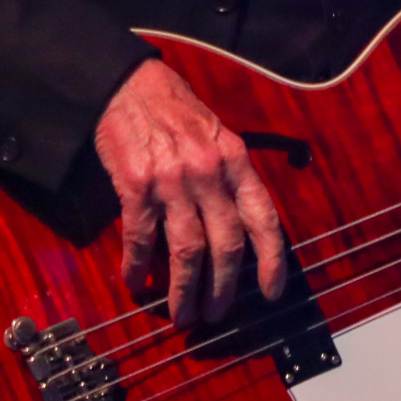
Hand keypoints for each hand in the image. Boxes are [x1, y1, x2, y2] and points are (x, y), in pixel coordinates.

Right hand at [94, 59, 286, 326]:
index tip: (272, 292)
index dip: (271, 260)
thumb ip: (230, 178)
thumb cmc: (176, 110)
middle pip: (226, 244)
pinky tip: (136, 284)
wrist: (129, 85)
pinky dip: (139, 267)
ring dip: (185, 290)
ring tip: (181, 315)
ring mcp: (173, 180)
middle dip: (223, 288)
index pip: (263, 218)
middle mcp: (210, 172)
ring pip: (187, 250)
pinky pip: (141, 237)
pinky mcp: (136, 185)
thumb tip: (239, 230)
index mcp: (236, 160)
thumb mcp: (218, 135)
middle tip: (215, 315)